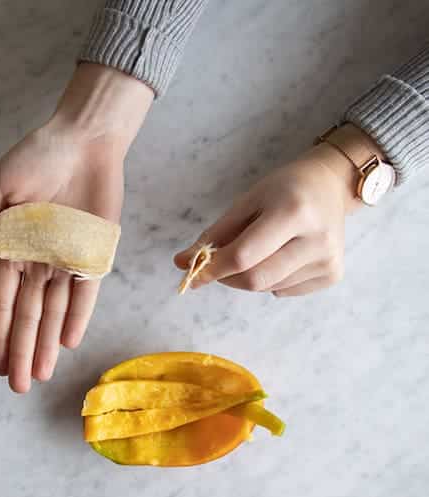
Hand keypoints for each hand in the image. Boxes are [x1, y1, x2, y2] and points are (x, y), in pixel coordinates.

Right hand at [0, 64, 152, 391]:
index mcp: (12, 246)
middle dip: (22, 349)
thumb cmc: (38, 157)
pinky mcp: (94, 250)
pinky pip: (87, 288)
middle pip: (29, 313)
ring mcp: (68, 257)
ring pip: (56, 309)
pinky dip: (78, 314)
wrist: (84, 141)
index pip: (2, 300)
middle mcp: (40, 258)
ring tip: (41, 374)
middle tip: (18, 386)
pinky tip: (68, 340)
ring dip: (47, 341)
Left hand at [175, 127, 376, 296]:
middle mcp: (316, 240)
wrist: (328, 186)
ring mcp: (328, 260)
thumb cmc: (283, 189)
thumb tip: (183, 262)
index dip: (212, 269)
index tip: (190, 272)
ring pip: (268, 288)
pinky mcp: (333, 274)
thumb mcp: (247, 201)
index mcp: (292, 212)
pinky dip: (270, 279)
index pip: (243, 256)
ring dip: (249, 276)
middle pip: (255, 280)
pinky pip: (284, 291)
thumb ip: (216, 234)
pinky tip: (281, 254)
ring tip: (259, 248)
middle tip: (218, 265)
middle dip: (227, 277)